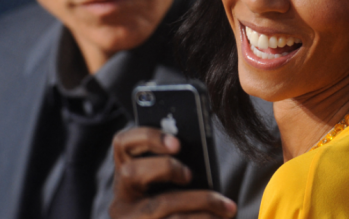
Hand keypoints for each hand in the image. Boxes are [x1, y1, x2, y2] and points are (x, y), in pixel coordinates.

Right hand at [110, 127, 236, 218]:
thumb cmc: (179, 210)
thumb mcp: (172, 188)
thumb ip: (179, 169)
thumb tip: (201, 156)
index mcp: (127, 175)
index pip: (122, 143)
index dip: (148, 138)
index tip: (177, 143)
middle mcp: (122, 198)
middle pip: (132, 173)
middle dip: (167, 168)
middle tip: (190, 175)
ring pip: (160, 205)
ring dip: (200, 202)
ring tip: (226, 206)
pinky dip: (200, 218)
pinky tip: (219, 218)